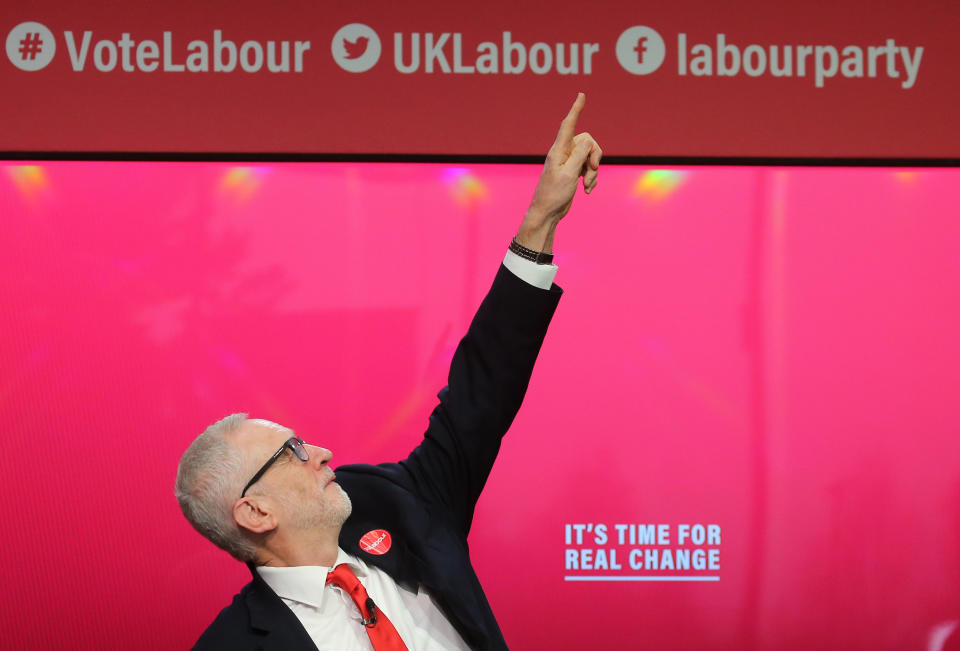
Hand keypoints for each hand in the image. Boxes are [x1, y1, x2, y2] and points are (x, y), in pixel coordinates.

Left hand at [517, 93, 601, 252]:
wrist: (548, 213)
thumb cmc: (554, 194)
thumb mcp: (569, 173)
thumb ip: (580, 154)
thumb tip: (588, 140)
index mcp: (559, 150)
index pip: (568, 124)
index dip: (576, 109)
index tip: (581, 95)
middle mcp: (563, 153)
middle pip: (588, 142)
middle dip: (595, 156)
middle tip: (591, 170)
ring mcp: (569, 163)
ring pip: (591, 157)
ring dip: (593, 171)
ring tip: (587, 185)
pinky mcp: (573, 172)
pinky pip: (589, 168)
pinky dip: (591, 178)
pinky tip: (586, 190)